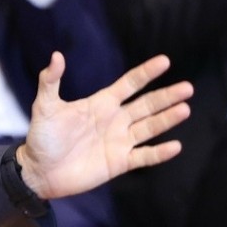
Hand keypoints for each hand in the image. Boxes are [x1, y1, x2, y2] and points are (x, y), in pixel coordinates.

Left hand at [17, 53, 192, 199]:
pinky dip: (159, 153)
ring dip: (167, 119)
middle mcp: (115, 120)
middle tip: (188, 88)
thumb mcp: (45, 107)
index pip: (129, 84)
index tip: (165, 61)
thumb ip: (50, 81)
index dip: (146, 73)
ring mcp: (120, 141)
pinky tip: (175, 146)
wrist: (38, 171)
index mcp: (101, 104)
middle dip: (166, 96)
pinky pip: (144, 156)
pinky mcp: (120, 162)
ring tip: (185, 109)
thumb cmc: (42, 137)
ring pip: (150, 128)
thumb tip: (57, 55)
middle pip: (147, 105)